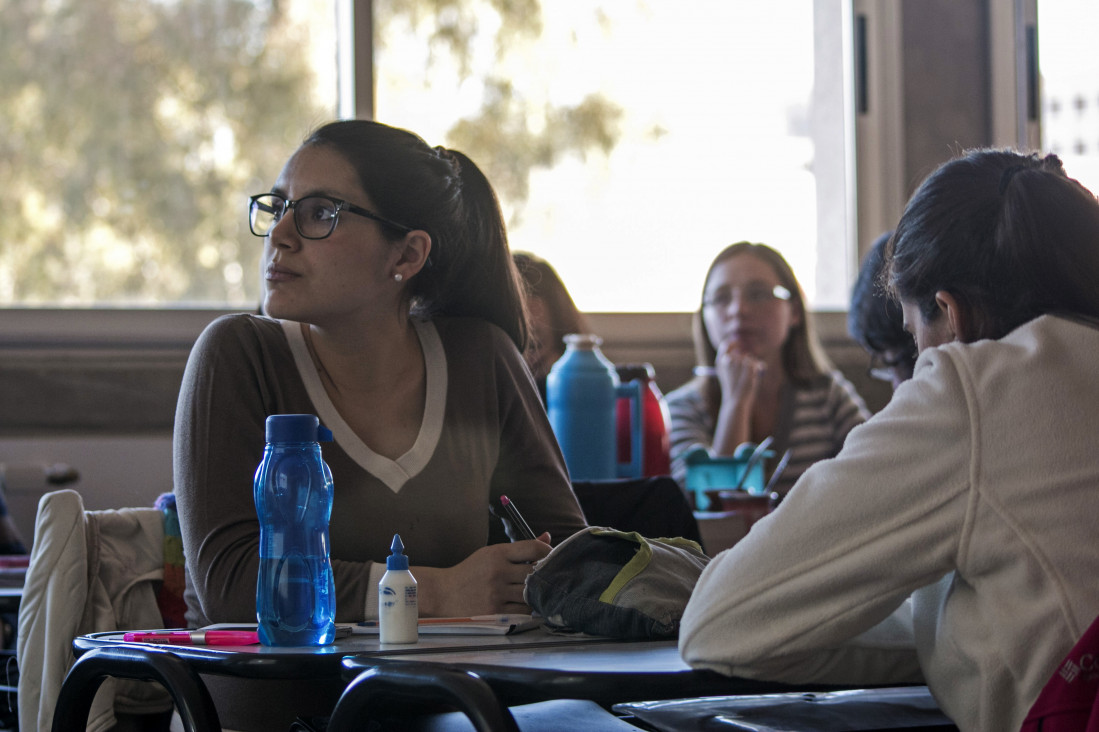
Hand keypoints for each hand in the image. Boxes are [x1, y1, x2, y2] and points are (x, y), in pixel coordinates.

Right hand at [416, 533, 551, 616]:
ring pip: (531, 594)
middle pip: (535, 572)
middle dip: (541, 575)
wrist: (444, 594)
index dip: (547, 553)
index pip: (533, 548)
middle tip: (543, 577)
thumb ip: (520, 548)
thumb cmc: (471, 572)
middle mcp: (497, 572)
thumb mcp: (491, 554)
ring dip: (534, 593)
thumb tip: (547, 538)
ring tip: (530, 591)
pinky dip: (526, 608)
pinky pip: (523, 611)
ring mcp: (496, 593)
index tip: (549, 558)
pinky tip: (520, 603)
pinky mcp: (495, 612)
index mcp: (497, 553)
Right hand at [715, 341, 765, 404]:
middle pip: (740, 350)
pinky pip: (756, 363)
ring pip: (749, 357)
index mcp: (719, 361)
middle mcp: (728, 359)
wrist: (735, 401)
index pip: (726, 345)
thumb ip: (734, 364)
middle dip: (746, 358)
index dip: (734, 343)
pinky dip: (757, 369)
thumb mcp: (728, 376)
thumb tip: (746, 356)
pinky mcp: (749, 364)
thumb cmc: (732, 390)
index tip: (740, 344)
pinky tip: (752, 379)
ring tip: (747, 379)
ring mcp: (738, 361)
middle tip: (749, 366)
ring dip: (751, 365)